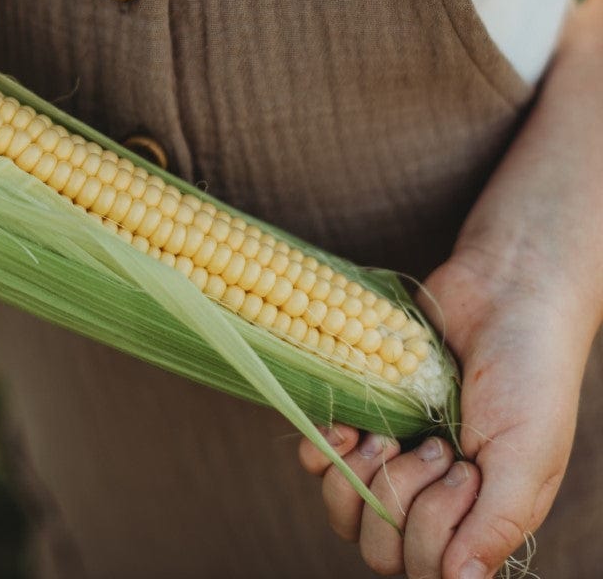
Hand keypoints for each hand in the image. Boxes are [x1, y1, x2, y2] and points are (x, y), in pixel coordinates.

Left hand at [299, 250, 587, 576]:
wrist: (498, 293)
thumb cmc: (527, 374)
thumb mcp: (528, 456)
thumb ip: (496, 525)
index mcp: (477, 517)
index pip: (426, 571)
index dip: (431, 535)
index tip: (463, 472)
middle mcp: (429, 496)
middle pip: (379, 550)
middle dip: (398, 501)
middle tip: (434, 446)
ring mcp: (390, 457)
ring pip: (343, 510)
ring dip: (361, 476)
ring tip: (393, 434)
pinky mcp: (359, 415)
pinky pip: (316, 457)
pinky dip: (324, 446)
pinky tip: (350, 424)